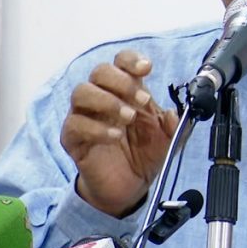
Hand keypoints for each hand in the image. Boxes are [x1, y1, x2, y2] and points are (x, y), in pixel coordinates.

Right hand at [61, 50, 178, 216]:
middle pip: (100, 71)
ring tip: (128, 117)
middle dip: (122, 81)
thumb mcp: (167, 140)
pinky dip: (96, 128)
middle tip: (142, 101)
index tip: (146, 68)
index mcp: (126, 91)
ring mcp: (84, 116)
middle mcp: (102, 98)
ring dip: (107, 101)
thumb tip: (171, 114)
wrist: (128, 187)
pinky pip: (74, 124)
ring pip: (81, 92)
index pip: (120, 62)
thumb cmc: (144, 154)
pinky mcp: (73, 138)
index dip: (131, 60)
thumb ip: (173, 127)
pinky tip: (115, 137)